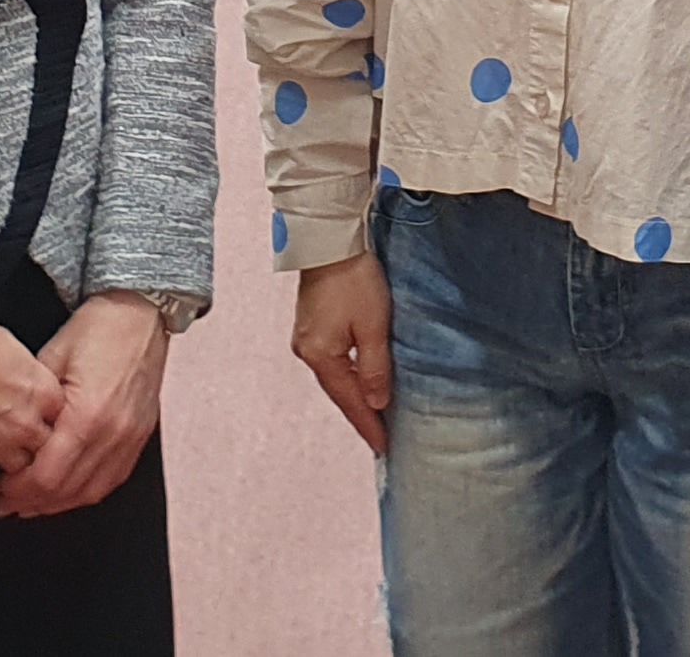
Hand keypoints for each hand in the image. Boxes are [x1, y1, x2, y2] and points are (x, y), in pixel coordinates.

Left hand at [0, 293, 168, 518]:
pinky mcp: (140, 435)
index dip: (18, 491)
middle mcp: (113, 434)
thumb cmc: (98, 327)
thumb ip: (32, 403)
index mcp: (87, 415)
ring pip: (91, 492)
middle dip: (32, 503)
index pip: (47, 476)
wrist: (141, 311)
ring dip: (58, 503)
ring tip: (31, 504)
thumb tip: (9, 434)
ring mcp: (130, 437)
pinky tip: (67, 492)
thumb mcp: (50, 357)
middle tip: (5, 505)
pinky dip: (86, 491)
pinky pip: (112, 479)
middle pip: (67, 490)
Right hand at [0, 315, 64, 507]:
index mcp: (42, 392)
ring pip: (19, 475)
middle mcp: (24, 422)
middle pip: (47, 453)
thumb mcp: (16, 349)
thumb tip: (32, 390)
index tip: (46, 428)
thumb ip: (33, 378)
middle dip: (39, 453)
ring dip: (14, 474)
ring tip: (8, 473)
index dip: (53, 426)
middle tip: (30, 454)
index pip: (66, 424)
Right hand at [289, 253, 392, 452]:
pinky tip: (361, 378)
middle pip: (340, 391)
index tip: (383, 448)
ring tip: (376, 412)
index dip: (368, 425)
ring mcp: (306, 338)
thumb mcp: (373, 326)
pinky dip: (349, 374)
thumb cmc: (353, 280)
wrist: (329, 241)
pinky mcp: (310, 325)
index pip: (349, 401)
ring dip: (356, 393)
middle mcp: (306, 351)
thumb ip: (375, 367)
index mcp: (320, 356)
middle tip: (383, 436)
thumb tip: (377, 402)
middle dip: (362, 413)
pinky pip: (332, 360)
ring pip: (336, 376)